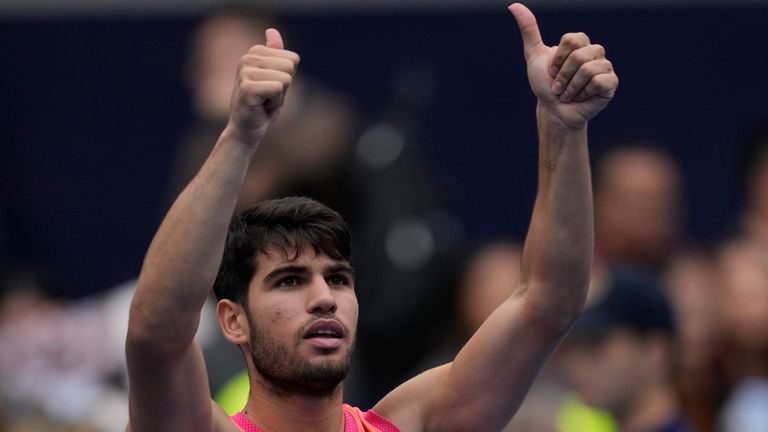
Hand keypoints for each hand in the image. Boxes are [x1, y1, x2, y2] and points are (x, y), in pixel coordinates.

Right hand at [225, 28, 299, 146]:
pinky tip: (261, 107)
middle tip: (268, 96)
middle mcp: (247, 58)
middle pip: (290, 66)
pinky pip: (278, 88)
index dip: (287, 78)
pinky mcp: (246, 87)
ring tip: (264, 101)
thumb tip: (272, 30)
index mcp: (255, 52)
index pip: (293, 59)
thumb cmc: (262, 105)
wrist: (246, 129)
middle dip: (285, 87)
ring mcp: (245, 72)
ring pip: (285, 78)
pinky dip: (275, 102)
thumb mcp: (275, 77)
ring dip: (279, 96)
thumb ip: (277, 55)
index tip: (272, 88)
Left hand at [508, 3, 617, 129]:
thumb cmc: (544, 85)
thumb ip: (529, 30)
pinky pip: (598, 82)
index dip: (557, 59)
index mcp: (580, 43)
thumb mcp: (534, 56)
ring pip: (587, 70)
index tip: (551, 71)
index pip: (571, 39)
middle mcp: (595, 52)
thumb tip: (514, 5)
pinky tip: (581, 98)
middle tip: (558, 87)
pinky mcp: (611, 83)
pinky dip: (583, 93)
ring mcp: (605, 67)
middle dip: (562, 76)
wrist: (553, 111)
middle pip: (578, 56)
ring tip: (568, 94)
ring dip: (570, 87)